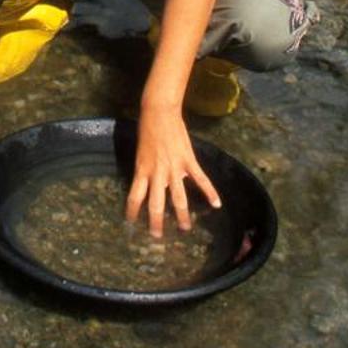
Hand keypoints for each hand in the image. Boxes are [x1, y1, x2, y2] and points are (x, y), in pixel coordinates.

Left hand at [125, 101, 221, 238]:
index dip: (132, 212)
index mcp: (142, 170)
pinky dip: (209, 192)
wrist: (159, 111)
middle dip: (156, 222)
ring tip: (185, 229)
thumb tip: (154, 184)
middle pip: (156, 204)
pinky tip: (216, 204)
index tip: (131, 223)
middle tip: (157, 236)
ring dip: (181, 215)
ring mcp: (173, 168)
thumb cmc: (147, 129)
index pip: (134, 197)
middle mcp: (157, 173)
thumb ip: (147, 170)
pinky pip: (200, 179)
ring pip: (178, 198)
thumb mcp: (141, 153)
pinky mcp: (188, 161)